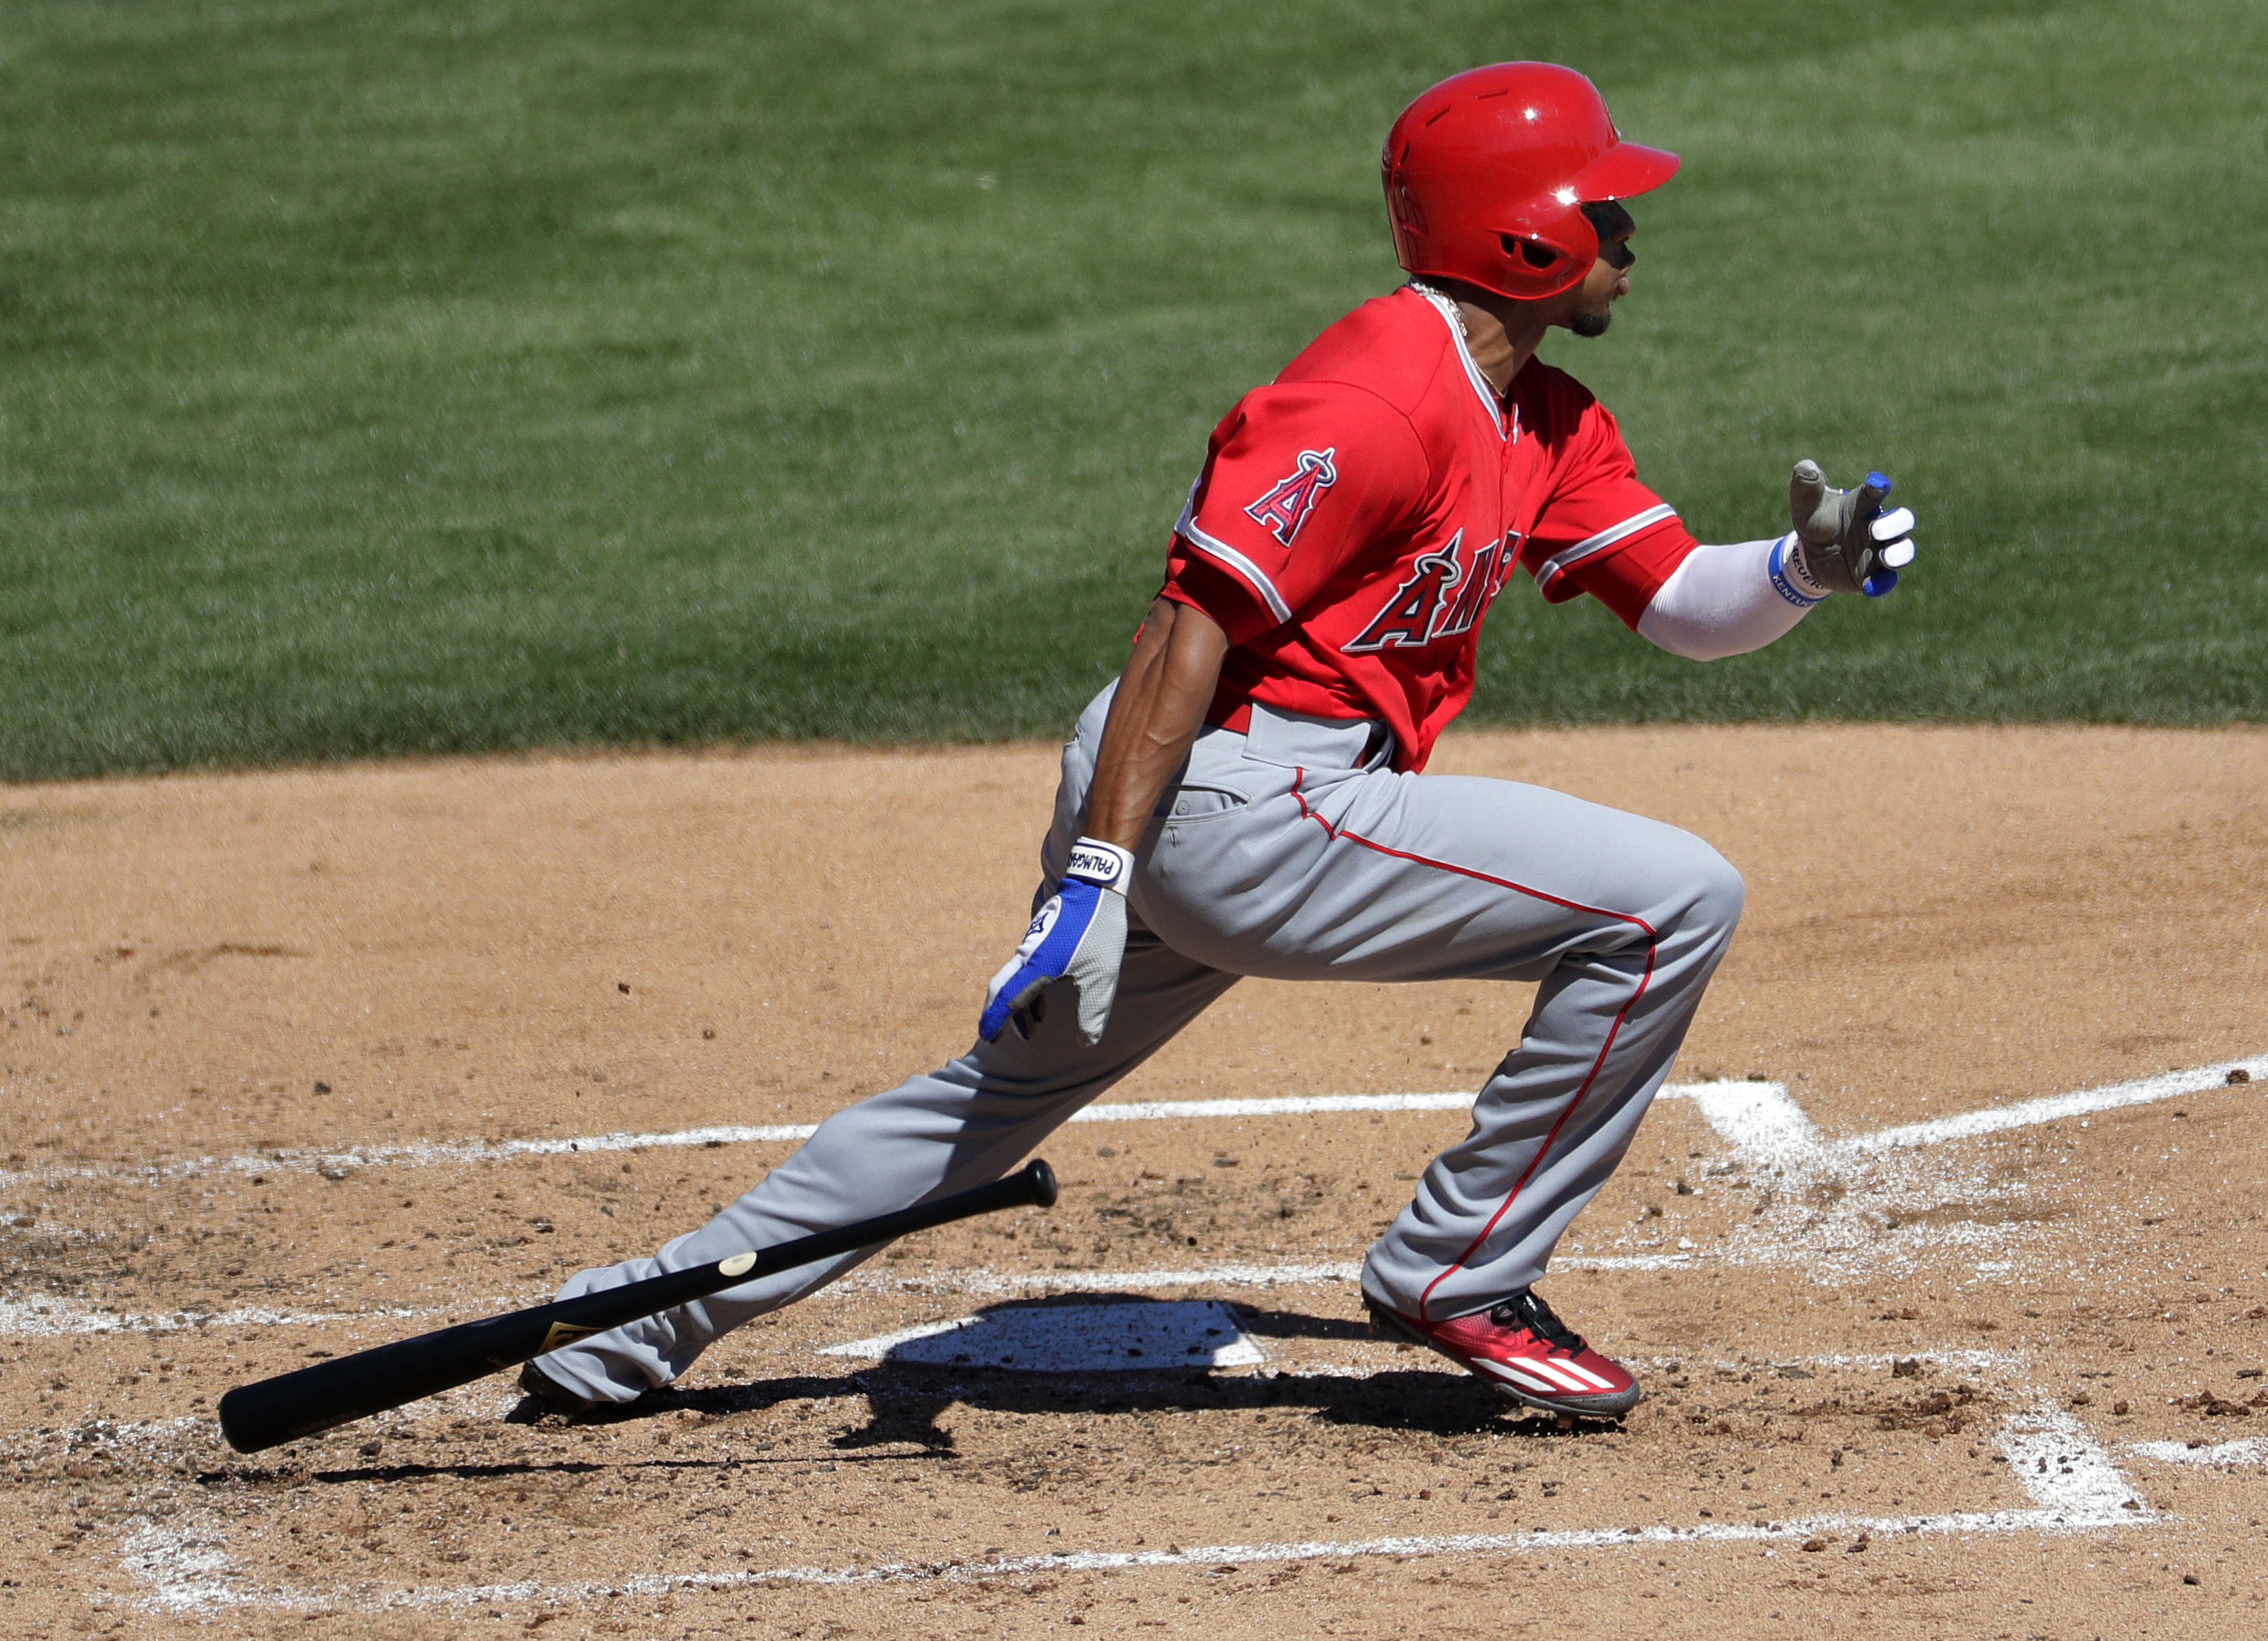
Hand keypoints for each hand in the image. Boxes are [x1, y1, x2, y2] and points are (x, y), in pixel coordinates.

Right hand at [978, 838, 1133, 1046]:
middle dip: (998, 1015)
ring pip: (1014, 981)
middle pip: (1001, 989)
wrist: (1096, 888)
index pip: (1006, 999)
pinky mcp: (1041, 940)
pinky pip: (1026, 971)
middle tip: (996, 1037)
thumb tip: (1087, 1042)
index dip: (994, 1021)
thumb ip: (1093, 1011)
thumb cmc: (1098, 932)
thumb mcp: (1101, 976)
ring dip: (1018, 1007)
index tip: (987, 1038)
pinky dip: (1029, 992)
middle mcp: (1027, 957)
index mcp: (1037, 967)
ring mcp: (1033, 947)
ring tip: (1030, 1031)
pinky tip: (1043, 1007)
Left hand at [1787, 459, 1917, 596]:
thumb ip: (1806, 486)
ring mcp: (1879, 550)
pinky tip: (1870, 588)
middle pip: (1902, 520)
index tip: (1876, 483)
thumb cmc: (1814, 521)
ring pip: (1903, 551)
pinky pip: (1885, 580)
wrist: (1810, 554)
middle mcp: (1878, 525)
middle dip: (1895, 524)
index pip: (1876, 491)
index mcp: (1863, 504)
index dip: (1879, 486)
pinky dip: (1882, 584)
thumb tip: (1805, 467)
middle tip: (1875, 530)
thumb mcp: (1805, 505)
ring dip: (1899, 554)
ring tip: (1886, 558)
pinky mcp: (1873, 574)